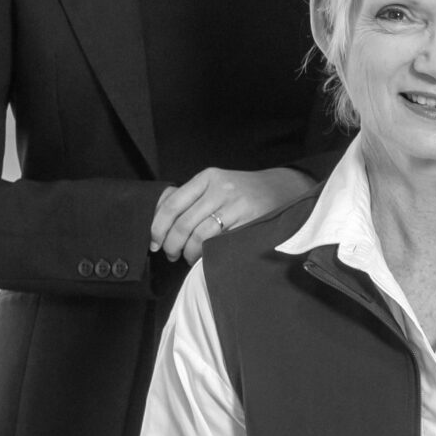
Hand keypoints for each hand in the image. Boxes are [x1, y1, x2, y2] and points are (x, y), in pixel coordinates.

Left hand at [150, 167, 312, 263]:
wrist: (281, 189)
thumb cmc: (241, 191)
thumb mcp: (215, 184)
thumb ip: (189, 197)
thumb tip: (158, 219)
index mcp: (207, 178)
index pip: (172, 204)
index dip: (158, 227)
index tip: (154, 242)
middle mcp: (219, 188)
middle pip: (183, 222)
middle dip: (172, 244)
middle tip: (170, 254)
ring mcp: (235, 204)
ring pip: (200, 235)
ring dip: (188, 252)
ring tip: (187, 257)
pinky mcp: (248, 220)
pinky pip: (219, 241)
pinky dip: (207, 253)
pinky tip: (204, 256)